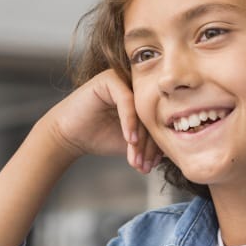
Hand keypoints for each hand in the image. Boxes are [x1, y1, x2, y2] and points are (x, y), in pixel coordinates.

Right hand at [43, 69, 160, 173]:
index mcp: (145, 99)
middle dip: (149, 146)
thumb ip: (152, 143)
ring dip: (140, 139)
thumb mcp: (132, 143)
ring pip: (141, 110)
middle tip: (145, 166)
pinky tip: (129, 140)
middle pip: (152, 116)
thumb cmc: (100, 137)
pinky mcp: (110, 79)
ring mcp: (124, 80)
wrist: (69, 136)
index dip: (157, 146)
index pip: (159, 122)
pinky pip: (127, 101)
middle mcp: (136, 86)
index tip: (153, 166)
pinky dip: (129, 123)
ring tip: (136, 159)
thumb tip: (176, 152)